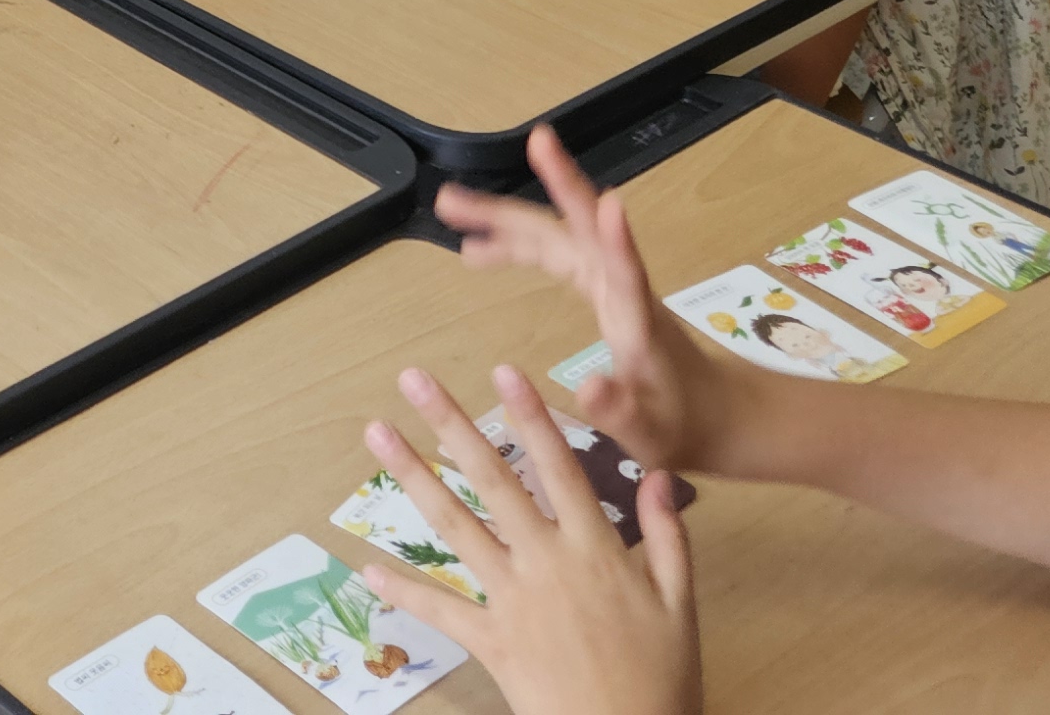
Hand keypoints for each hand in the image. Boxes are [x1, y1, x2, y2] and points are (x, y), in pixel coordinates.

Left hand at [357, 365, 699, 714]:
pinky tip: (369, 567)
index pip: (559, 466)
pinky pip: (442, 610)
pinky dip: (404, 591)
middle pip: (494, 480)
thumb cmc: (661, 680)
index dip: (532, 415)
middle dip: (451, 424)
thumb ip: (669, 537)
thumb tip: (658, 475)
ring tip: (378, 435)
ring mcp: (513, 599)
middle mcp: (546, 562)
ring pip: (456, 527)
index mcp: (595, 548)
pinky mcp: (491, 640)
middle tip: (414, 379)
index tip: (504, 369)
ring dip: (414, 477)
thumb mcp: (681, 605)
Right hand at [429, 125, 742, 477]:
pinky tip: (483, 252)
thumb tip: (588, 386)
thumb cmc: (684, 425)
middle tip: (451, 197)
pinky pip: (556, 253)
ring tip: (450, 209)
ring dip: (505, 219)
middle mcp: (622, 287)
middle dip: (512, 213)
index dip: (613, 235)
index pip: (623, 267)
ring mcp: (612, 283)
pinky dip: (518, 244)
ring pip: (556, 235)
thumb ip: (620, 409)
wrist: (720, 414)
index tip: (604, 200)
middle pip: (569, 233)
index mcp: (636, 319)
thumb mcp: (651, 432)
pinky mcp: (604, 289)